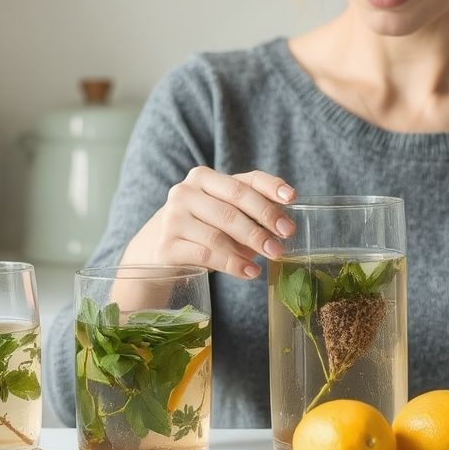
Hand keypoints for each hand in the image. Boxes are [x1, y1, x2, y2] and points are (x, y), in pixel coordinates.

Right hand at [122, 167, 296, 279]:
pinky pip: (207, 255)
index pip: (243, 180)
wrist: (156, 249)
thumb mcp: (224, 213)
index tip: (292, 199)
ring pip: (220, 232)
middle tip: (284, 240)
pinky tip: (249, 271)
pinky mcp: (167, 245)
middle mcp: (185, 192)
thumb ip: (250, 212)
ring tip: (270, 258)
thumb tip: (283, 225)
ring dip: (250, 247)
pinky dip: (233, 264)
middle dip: (263, 222)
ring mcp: (172, 218)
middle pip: (233, 204)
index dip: (270, 187)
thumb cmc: (201, 228)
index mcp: (203, 177)